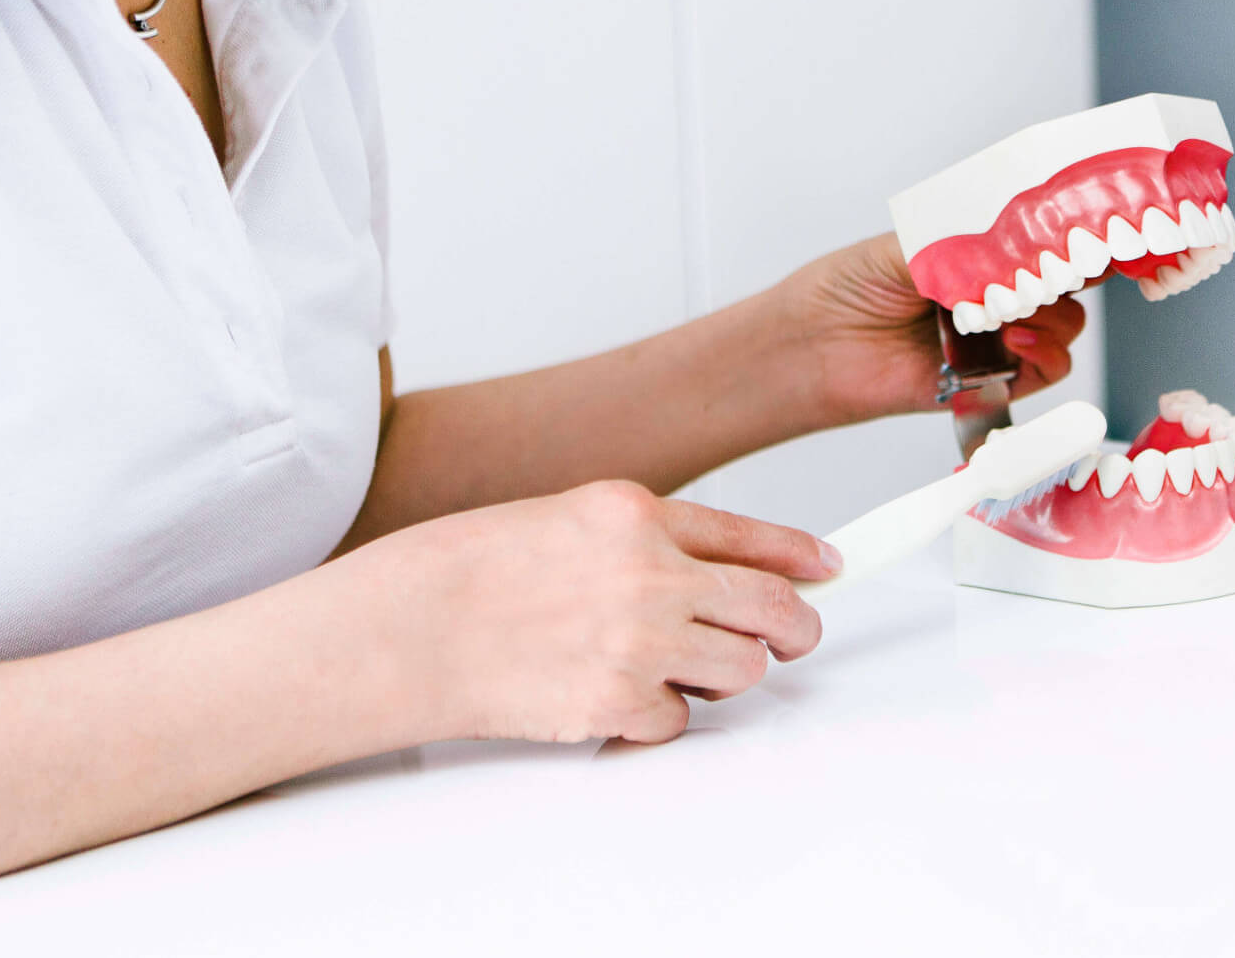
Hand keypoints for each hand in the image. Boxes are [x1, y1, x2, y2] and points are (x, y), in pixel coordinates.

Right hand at [384, 480, 835, 744]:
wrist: (407, 628)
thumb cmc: (470, 572)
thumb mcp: (568, 520)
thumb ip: (648, 539)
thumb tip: (719, 566)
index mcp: (635, 513)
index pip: (750, 536)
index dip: (801, 557)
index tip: (827, 568)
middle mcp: (649, 572)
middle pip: (771, 608)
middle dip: (795, 628)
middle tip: (792, 638)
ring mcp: (637, 640)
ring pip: (741, 669)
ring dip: (721, 674)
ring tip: (669, 667)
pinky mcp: (617, 701)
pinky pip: (679, 721)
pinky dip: (657, 717)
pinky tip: (612, 694)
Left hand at [785, 234, 1085, 425]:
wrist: (813, 346)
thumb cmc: (847, 289)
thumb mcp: (907, 246)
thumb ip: (965, 243)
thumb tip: (1016, 242)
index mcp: (978, 255)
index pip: (1040, 243)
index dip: (1065, 235)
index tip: (1078, 227)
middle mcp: (993, 296)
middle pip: (1064, 284)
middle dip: (1065, 273)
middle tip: (1052, 267)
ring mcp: (996, 338)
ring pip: (1065, 326)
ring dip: (1055, 314)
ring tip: (1016, 307)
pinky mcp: (993, 381)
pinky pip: (1047, 371)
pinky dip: (1046, 353)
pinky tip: (1015, 338)